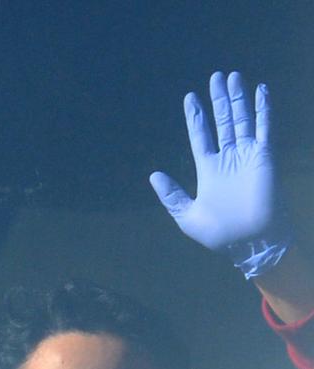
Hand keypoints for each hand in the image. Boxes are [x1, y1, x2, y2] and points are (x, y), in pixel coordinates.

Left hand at [150, 71, 290, 278]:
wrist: (250, 242)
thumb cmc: (219, 233)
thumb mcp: (187, 216)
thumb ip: (171, 195)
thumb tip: (153, 174)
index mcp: (208, 169)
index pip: (200, 136)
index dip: (196, 117)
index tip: (190, 98)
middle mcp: (227, 158)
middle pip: (222, 121)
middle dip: (218, 99)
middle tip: (216, 76)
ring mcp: (247, 155)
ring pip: (241, 119)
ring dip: (237, 98)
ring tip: (231, 76)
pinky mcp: (264, 156)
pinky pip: (265, 127)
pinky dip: (263, 109)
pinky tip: (260, 90)